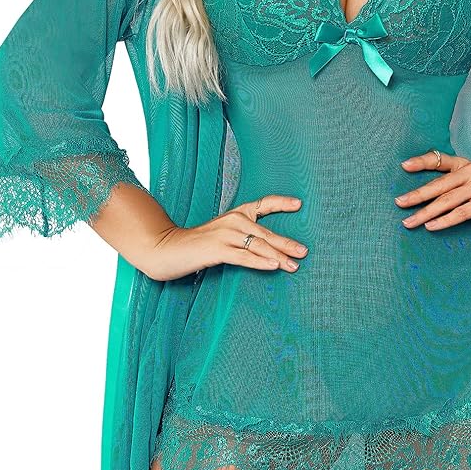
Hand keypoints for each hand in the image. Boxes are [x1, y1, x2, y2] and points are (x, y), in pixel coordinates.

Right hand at [148, 194, 308, 281]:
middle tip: (304, 252)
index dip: (281, 203)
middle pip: (266, 232)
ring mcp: (225, 235)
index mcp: (236, 214)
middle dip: (287, 243)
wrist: (166, 249)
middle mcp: (233, 221)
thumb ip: (243, 238)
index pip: (262, 204)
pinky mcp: (217, 250)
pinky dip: (260, 262)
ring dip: (278, 256)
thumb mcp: (222, 236)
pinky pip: (244, 257)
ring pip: (258, 245)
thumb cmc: (196, 245)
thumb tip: (270, 251)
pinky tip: (274, 266)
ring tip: (294, 265)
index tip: (299, 204)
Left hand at [394, 150, 470, 235]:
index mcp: (468, 166)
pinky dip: (444, 220)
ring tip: (409, 222)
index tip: (403, 167)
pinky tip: (431, 227)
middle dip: (416, 195)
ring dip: (425, 213)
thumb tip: (424, 199)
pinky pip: (462, 212)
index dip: (421, 162)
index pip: (440, 160)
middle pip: (439, 184)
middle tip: (398, 203)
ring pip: (447, 200)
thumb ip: (456, 188)